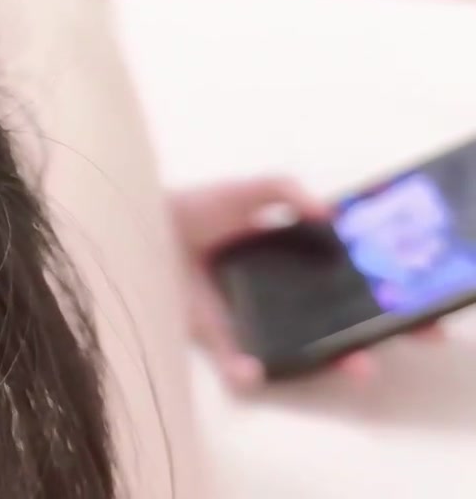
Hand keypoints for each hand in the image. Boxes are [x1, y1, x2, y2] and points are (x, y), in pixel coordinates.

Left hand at [171, 176, 440, 390]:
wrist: (140, 220)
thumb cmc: (197, 206)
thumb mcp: (248, 190)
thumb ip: (287, 191)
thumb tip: (330, 212)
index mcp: (293, 264)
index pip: (350, 286)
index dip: (387, 300)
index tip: (422, 312)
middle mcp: (278, 297)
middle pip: (335, 325)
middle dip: (372, 338)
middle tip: (402, 344)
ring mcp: (250, 318)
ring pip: (298, 350)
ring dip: (328, 363)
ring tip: (357, 367)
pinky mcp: (213, 333)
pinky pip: (232, 361)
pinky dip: (243, 370)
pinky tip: (255, 371)